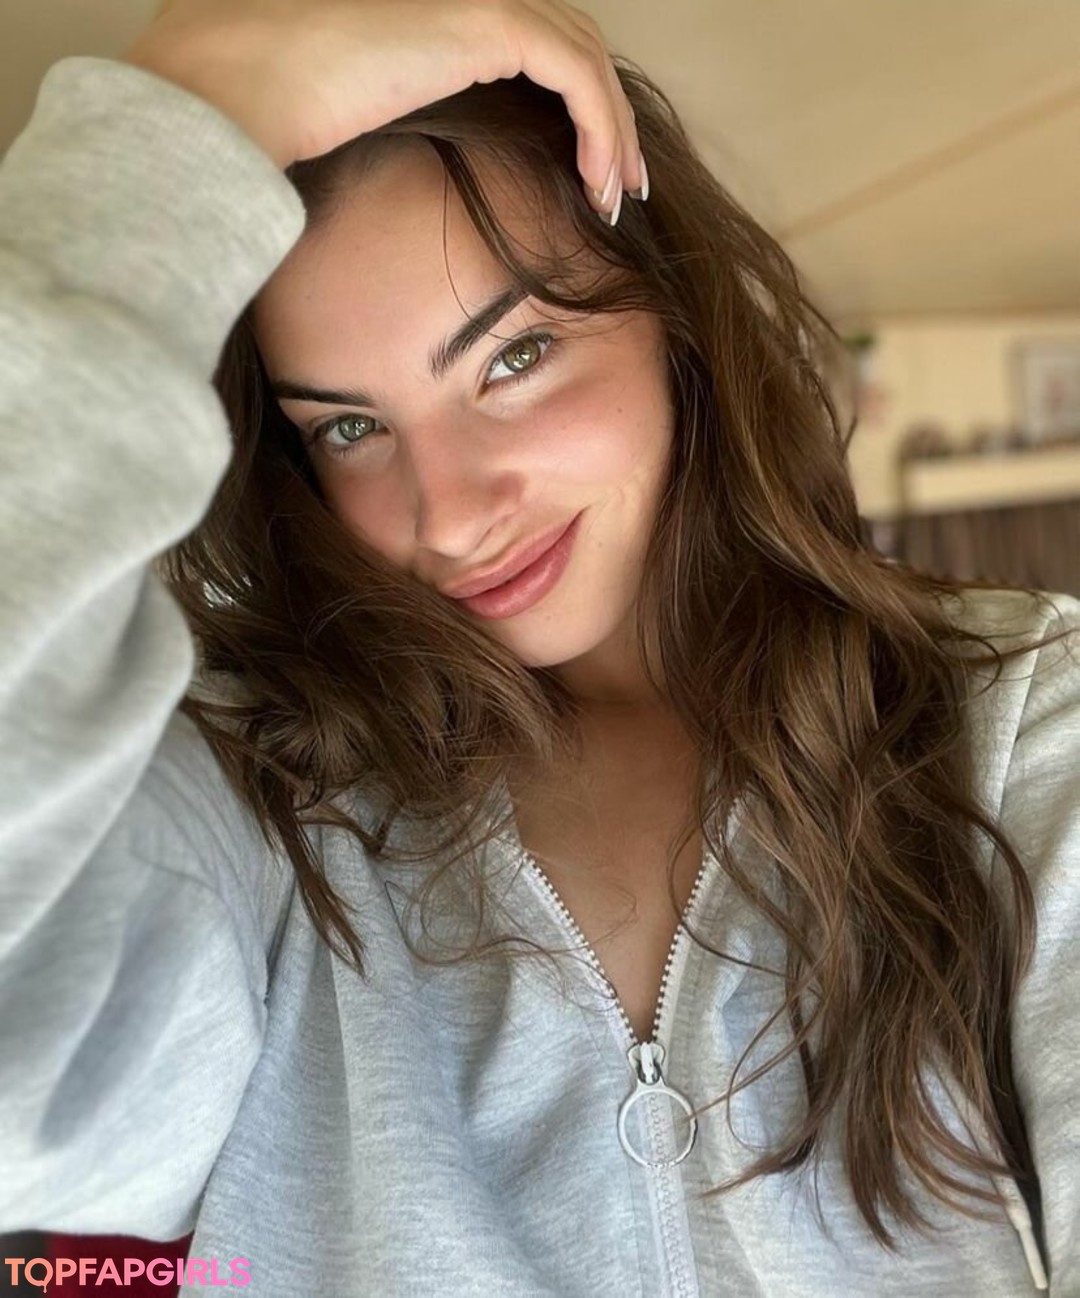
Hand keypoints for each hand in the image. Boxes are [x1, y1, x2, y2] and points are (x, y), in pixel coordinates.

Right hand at [123, 0, 642, 214]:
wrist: (228, 89)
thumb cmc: (254, 110)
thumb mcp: (326, 114)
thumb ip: (372, 112)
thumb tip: (380, 156)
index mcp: (422, 9)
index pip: (519, 34)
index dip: (562, 93)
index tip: (578, 164)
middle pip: (562, 38)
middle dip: (603, 111)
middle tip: (616, 182)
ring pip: (580, 52)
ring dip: (612, 127)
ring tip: (618, 195)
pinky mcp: (480, 20)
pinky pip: (574, 72)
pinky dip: (601, 126)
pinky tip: (603, 186)